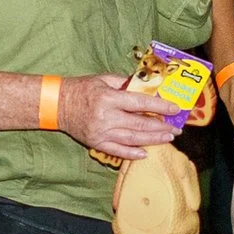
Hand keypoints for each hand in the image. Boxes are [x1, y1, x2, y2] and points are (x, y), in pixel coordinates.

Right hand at [63, 72, 182, 159]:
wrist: (57, 104)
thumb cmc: (82, 89)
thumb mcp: (104, 79)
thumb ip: (126, 83)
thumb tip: (148, 88)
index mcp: (109, 98)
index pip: (140, 103)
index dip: (160, 106)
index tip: (174, 109)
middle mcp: (106, 117)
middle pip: (140, 124)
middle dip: (161, 127)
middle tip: (176, 129)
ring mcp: (101, 133)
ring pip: (133, 139)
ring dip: (152, 140)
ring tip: (167, 139)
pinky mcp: (96, 143)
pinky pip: (118, 151)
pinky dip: (132, 154)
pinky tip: (145, 154)